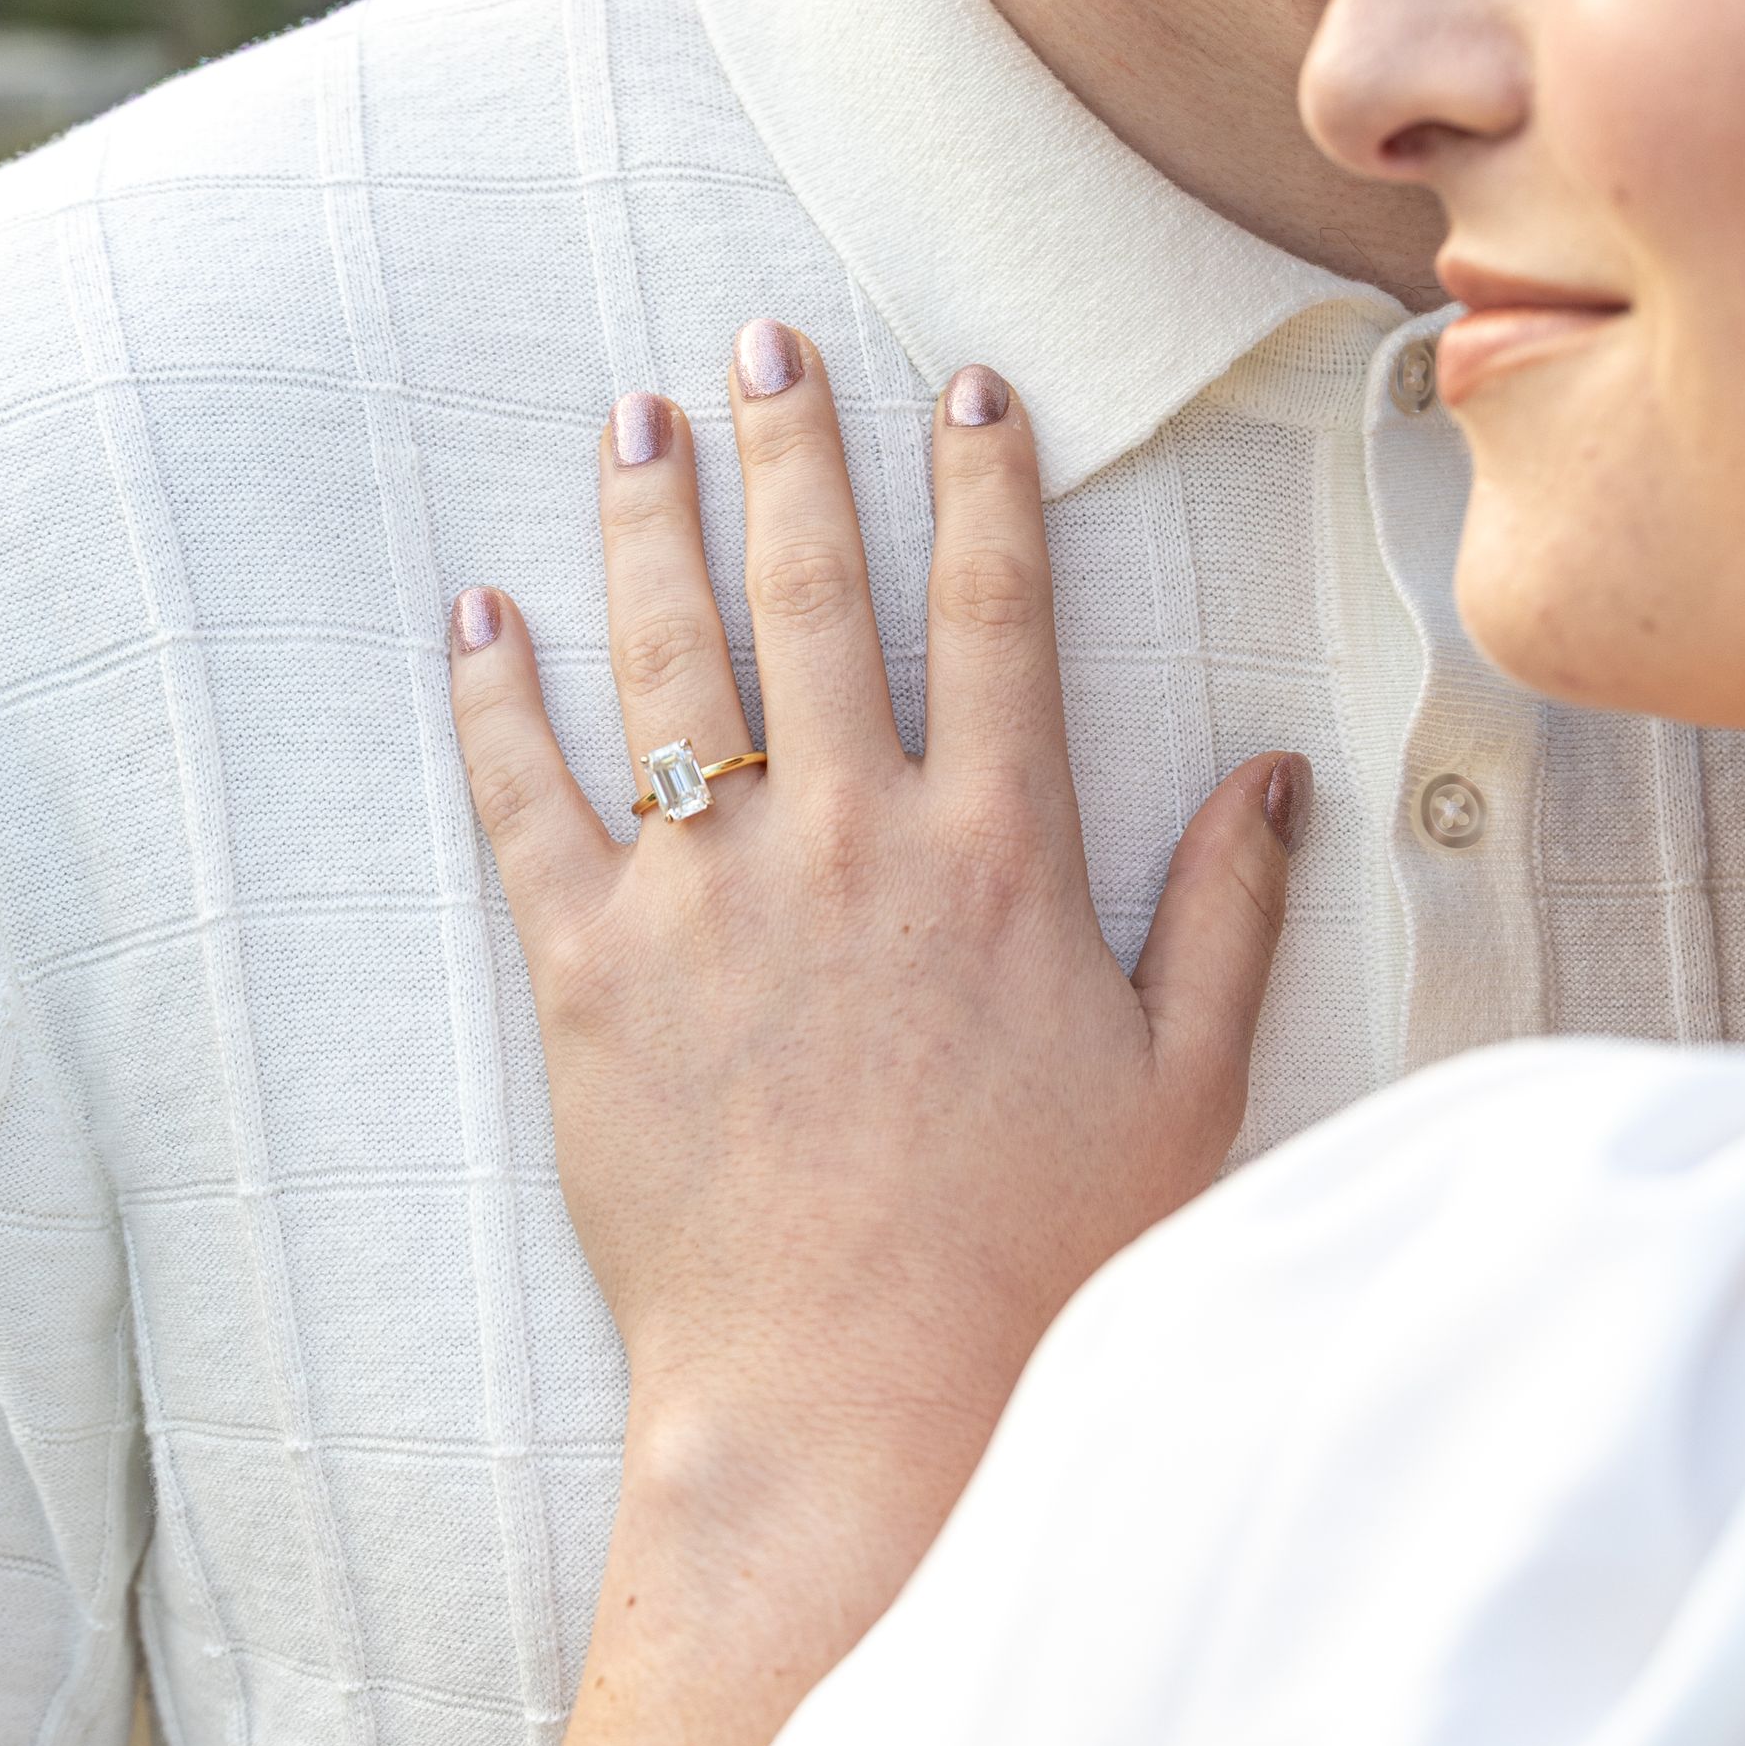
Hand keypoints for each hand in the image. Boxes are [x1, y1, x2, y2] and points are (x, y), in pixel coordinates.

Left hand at [412, 327, 1307, 1745]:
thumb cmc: (1034, 1258)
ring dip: (648, 523)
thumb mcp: (1181, 1087)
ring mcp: (713, 898)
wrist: (855, 1402)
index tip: (966, 387)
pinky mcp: (595, 975)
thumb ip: (1225, 912)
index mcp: (1000, 854)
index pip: (997, 615)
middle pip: (817, 594)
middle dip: (795, 450)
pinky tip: (476, 611)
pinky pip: (528, 801)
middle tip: (762, 343)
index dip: (984, 486)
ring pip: (671, 658)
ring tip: (633, 421)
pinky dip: (494, 698)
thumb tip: (1268, 774)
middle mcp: (853, 840)